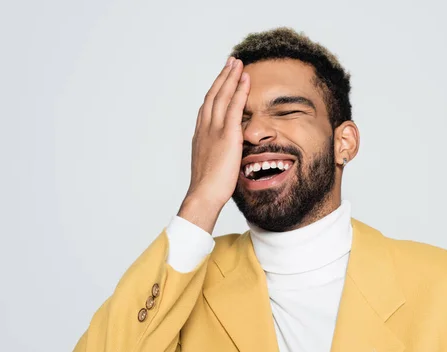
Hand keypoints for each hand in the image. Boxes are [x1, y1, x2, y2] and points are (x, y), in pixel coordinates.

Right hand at [178, 57, 249, 233]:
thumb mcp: (210, 164)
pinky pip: (233, 107)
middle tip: (230, 62)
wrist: (204, 193)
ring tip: (238, 63)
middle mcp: (205, 127)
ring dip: (231, 77)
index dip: (215, 90)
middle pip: (213, 95)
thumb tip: (223, 152)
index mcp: (201, 134)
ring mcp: (215, 129)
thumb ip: (216, 152)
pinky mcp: (227, 134)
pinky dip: (239, 91)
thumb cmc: (208, 186)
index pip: (208, 106)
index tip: (222, 79)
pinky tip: (245, 79)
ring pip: (222, 95)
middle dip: (223, 77)